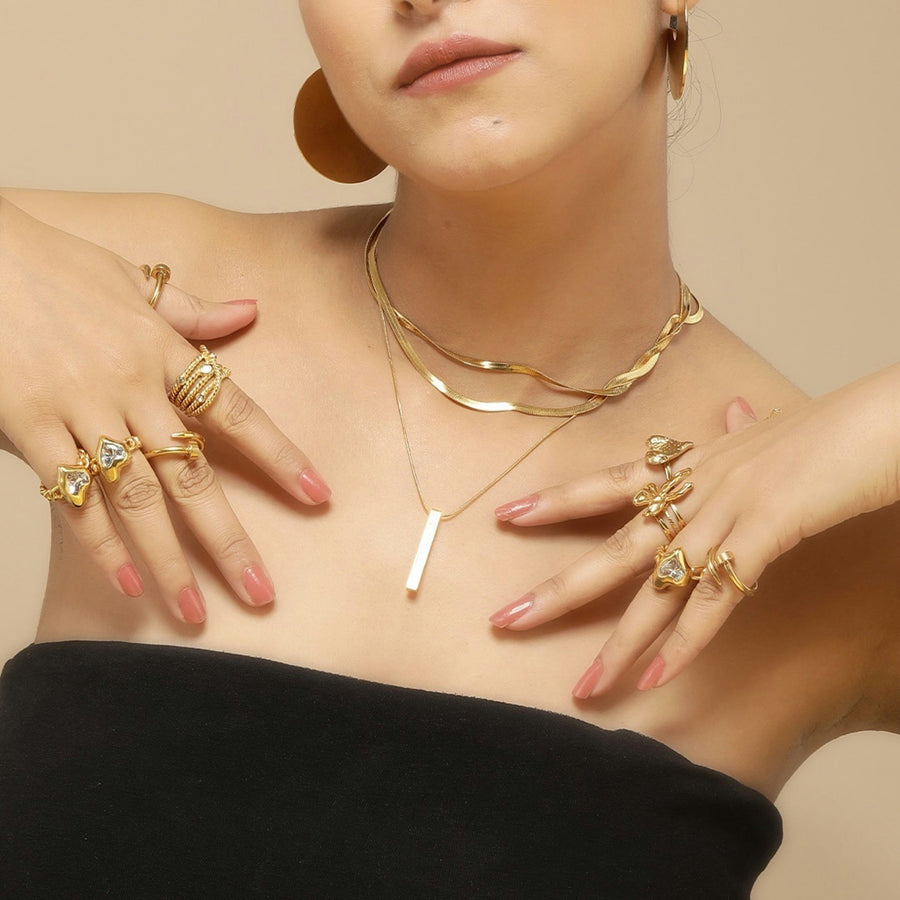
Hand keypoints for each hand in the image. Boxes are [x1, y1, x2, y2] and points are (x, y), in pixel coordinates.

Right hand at [0, 198, 329, 623]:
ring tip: (196, 613)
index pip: (238, 412)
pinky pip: (70, 496)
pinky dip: (99, 543)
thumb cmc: (54, 265)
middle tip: (261, 592)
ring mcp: (80, 410)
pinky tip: (127, 584)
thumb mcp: (131, 279)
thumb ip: (192, 308)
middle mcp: (131, 387)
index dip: (280, 456)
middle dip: (229, 538)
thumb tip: (250, 310)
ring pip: (137, 499)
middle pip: (192, 474)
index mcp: (163, 350)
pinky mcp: (27, 426)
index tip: (318, 496)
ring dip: (170, 561)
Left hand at [488, 365, 899, 696]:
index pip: (608, 483)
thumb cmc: (830, 424)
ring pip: (657, 584)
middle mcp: (695, 488)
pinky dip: (689, 641)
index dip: (557, 500)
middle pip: (613, 544)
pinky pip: (718, 599)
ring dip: (619, 641)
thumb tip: (730, 409)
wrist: (880, 417)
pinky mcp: (765, 531)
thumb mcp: (772, 428)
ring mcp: (725, 509)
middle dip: (560, 587)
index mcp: (693, 464)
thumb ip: (740, 430)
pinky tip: (659, 678)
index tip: (507, 515)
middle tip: (505, 619)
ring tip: (583, 686)